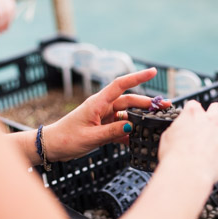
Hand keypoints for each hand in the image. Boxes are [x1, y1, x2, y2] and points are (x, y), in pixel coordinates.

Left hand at [45, 68, 170, 160]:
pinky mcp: (103, 128)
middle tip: (164, 107)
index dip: (137, 77)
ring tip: (156, 122)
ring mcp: (103, 117)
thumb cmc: (67, 138)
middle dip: (147, 103)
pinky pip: (121, 127)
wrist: (52, 146)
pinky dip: (130, 132)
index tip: (153, 72)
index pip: (120, 85)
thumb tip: (131, 126)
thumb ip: (112, 132)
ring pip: (127, 114)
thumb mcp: (91, 137)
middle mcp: (102, 107)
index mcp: (97, 103)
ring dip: (140, 118)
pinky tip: (139, 139)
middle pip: (129, 101)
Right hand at [158, 101, 217, 184]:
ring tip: (216, 145)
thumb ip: (176, 129)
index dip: (191, 112)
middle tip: (208, 124)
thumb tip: (178, 131)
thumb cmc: (174, 156)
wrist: (186, 173)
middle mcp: (210, 122)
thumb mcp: (166, 137)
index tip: (189, 119)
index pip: (194, 105)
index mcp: (193, 115)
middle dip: (214, 114)